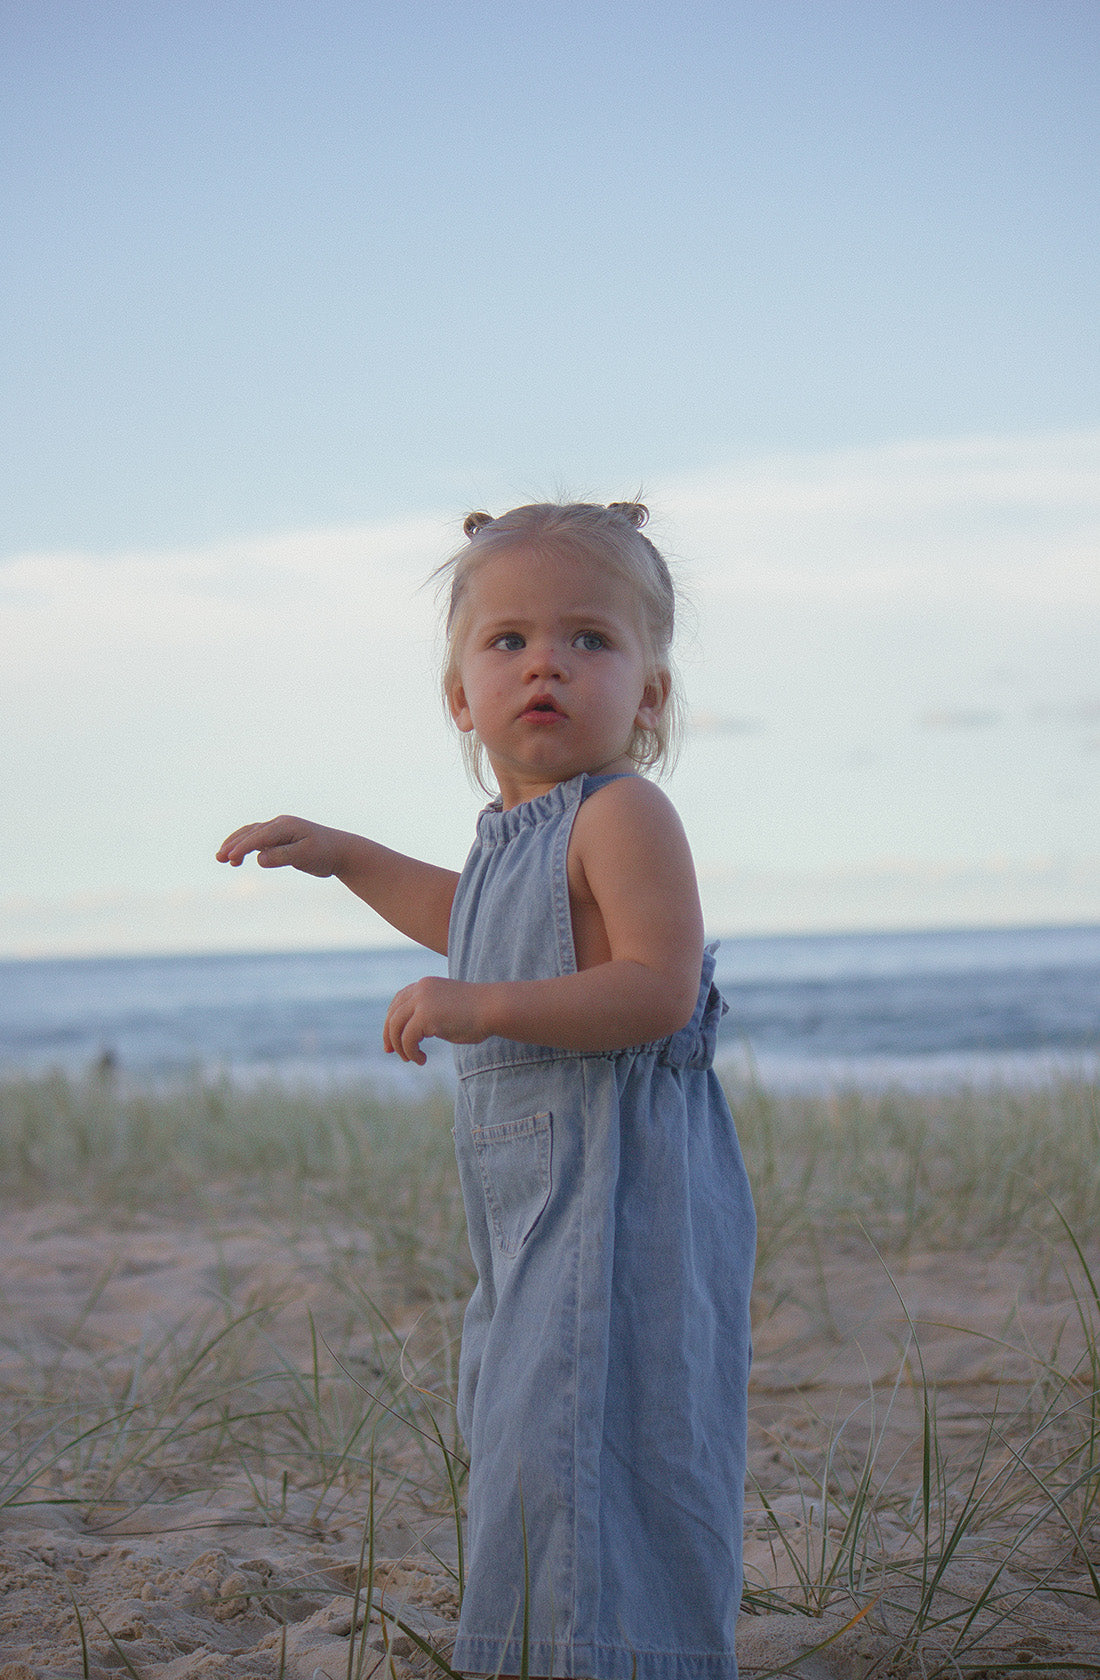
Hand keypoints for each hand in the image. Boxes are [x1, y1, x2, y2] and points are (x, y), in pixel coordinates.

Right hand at [216, 815, 344, 877]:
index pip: (259, 836)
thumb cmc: (325, 853)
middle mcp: (280, 824)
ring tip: (223, 859)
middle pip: (251, 832)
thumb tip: (259, 858)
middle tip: (219, 858)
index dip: (243, 847)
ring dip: (236, 844)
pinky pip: (258, 840)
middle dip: (233, 844)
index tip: (230, 858)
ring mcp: (279, 830)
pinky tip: (239, 859)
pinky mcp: (280, 839)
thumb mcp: (305, 856)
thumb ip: (282, 856)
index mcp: (286, 826)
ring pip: (252, 835)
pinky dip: (246, 847)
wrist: (341, 852)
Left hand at [383, 978, 488, 1064]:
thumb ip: (431, 1014)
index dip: (392, 1020)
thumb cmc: (478, 1012)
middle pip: (392, 1014)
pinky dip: (411, 1053)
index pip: (398, 1001)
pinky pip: (407, 1039)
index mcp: (425, 985)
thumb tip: (417, 1034)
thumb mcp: (448, 1008)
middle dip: (389, 1035)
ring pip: (396, 1027)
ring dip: (401, 1047)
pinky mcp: (425, 1016)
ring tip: (411, 1059)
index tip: (392, 1039)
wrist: (494, 1008)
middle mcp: (420, 989)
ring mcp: (421, 1001)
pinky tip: (422, 1060)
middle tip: (391, 1052)